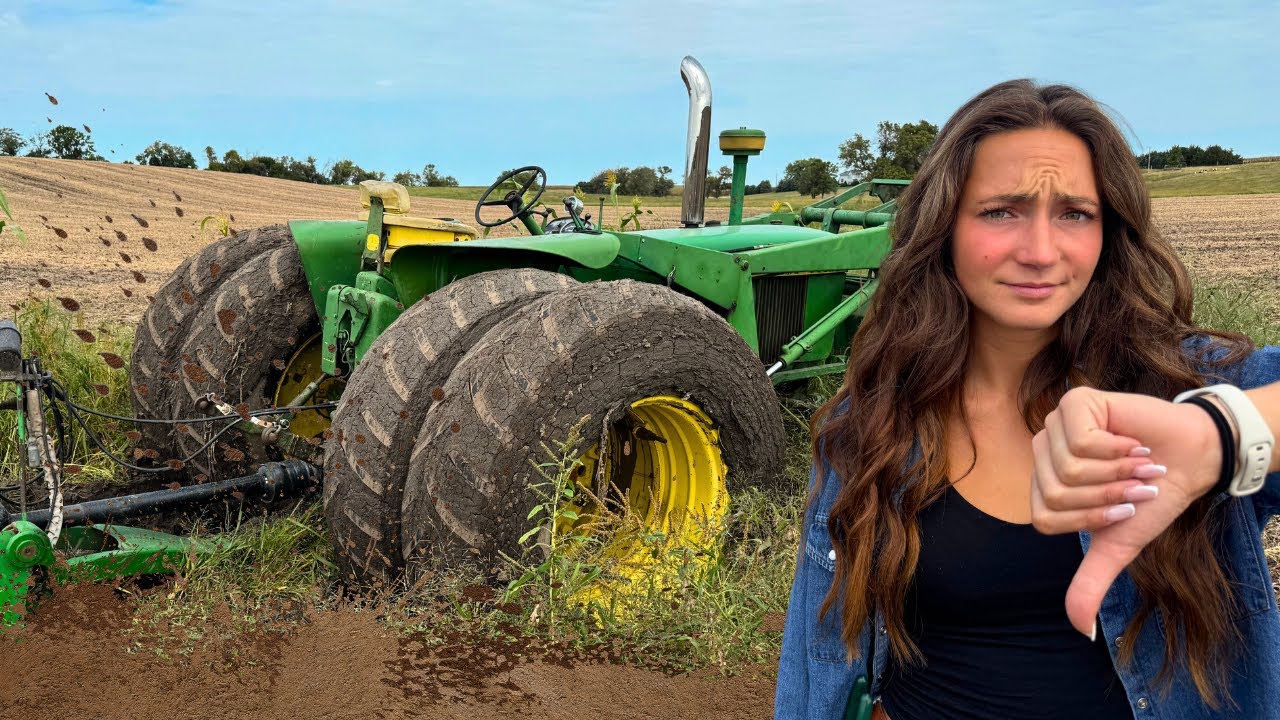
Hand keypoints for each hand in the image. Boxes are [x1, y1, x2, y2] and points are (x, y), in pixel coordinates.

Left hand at [1030, 387, 1221, 636]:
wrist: (1190, 459)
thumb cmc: (1151, 498)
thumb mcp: (1119, 544)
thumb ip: (1092, 581)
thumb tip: (1080, 628)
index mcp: (1044, 486)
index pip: (1046, 518)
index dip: (1091, 519)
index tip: (1125, 511)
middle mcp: (1042, 454)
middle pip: (1056, 494)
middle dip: (1107, 497)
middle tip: (1136, 486)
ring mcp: (1054, 426)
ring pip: (1069, 468)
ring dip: (1116, 474)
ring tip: (1139, 465)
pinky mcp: (1074, 403)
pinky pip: (1081, 442)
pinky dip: (1117, 450)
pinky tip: (1134, 443)